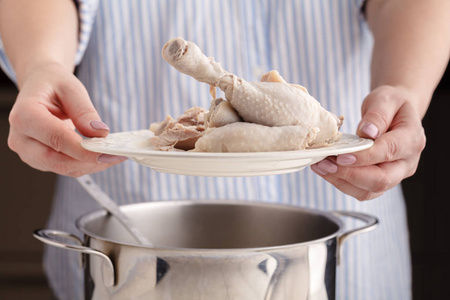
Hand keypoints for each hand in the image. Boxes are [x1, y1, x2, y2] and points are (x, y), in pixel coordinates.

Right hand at [7, 62, 126, 176]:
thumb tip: (100, 133)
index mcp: (25, 115)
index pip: (56, 139)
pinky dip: (86, 164)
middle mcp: (21, 138)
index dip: (83, 150)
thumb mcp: (71, 88)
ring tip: (114, 154)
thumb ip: (84, 111)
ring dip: (91, 165)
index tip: (107, 151)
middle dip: (90, 162)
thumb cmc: (53, 85)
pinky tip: (102, 155)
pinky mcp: (40, 160)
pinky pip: (65, 168)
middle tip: (116, 155)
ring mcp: (29, 152)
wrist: (40, 87)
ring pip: (63, 168)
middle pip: (58, 160)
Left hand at [311, 85, 425, 199]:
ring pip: (369, 190)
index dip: (364, 157)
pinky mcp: (380, 182)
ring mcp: (395, 176)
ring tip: (320, 166)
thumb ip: (378, 115)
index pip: (389, 152)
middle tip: (325, 164)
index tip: (341, 156)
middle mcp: (406, 163)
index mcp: (412, 140)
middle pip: (381, 180)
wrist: (395, 114)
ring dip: (341, 181)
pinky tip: (325, 170)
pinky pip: (361, 191)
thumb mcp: (385, 99)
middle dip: (350, 175)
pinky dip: (341, 183)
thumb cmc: (391, 105)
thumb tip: (368, 132)